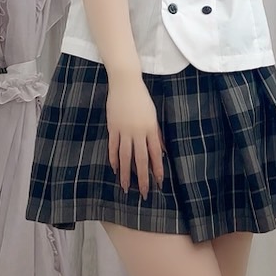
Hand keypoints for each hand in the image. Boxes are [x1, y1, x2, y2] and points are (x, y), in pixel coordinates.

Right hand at [106, 75, 164, 198]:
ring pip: (125, 156)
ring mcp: (124, 130)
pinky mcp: (113, 127)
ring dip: (125, 173)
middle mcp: (138, 132)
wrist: (126, 83)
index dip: (157, 169)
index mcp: (150, 129)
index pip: (155, 154)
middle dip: (142, 178)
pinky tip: (114, 169)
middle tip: (143, 193)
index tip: (159, 182)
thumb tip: (162, 151)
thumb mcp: (153, 115)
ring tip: (125, 187)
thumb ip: (156, 134)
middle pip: (141, 159)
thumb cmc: (142, 98)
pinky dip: (113, 159)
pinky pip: (113, 147)